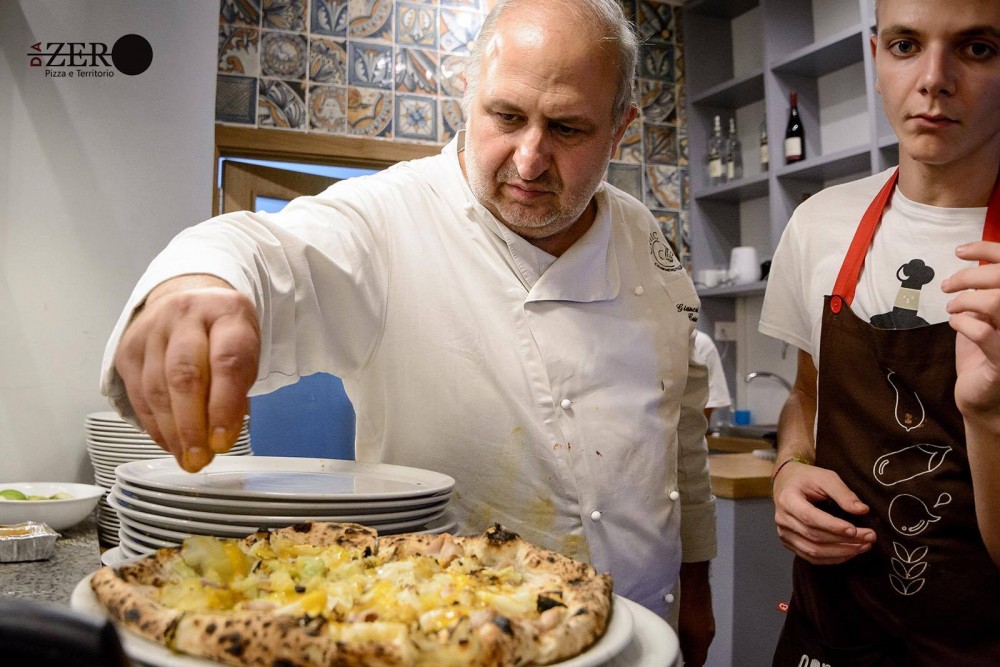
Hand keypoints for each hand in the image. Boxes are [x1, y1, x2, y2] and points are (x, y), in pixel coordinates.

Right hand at [114, 276, 259, 471]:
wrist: (189, 297)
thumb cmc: (224, 334)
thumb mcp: (247, 352)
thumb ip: (238, 390)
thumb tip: (220, 438)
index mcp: (227, 312)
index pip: (226, 361)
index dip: (224, 406)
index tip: (223, 443)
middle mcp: (186, 315)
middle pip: (184, 375)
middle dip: (191, 425)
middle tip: (199, 460)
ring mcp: (152, 330)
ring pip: (156, 388)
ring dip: (171, 432)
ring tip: (186, 459)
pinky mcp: (127, 348)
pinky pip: (138, 393)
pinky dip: (154, 424)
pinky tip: (169, 443)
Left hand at [677, 561, 713, 666]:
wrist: (693, 581)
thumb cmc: (681, 601)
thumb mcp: (675, 625)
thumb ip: (678, 642)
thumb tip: (678, 652)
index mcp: (701, 639)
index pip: (698, 662)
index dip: (690, 665)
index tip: (682, 665)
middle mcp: (708, 635)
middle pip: (701, 654)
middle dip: (692, 659)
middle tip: (680, 659)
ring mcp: (709, 625)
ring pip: (703, 644)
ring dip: (693, 649)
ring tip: (681, 648)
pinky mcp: (708, 617)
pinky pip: (703, 635)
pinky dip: (695, 639)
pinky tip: (685, 634)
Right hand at [772, 461, 875, 564]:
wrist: (786, 482)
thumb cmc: (807, 478)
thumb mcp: (825, 477)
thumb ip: (843, 493)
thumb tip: (862, 510)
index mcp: (788, 499)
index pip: (810, 517)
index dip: (832, 526)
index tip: (854, 530)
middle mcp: (782, 519)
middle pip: (814, 536)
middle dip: (844, 540)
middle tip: (870, 537)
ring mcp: (784, 533)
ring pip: (813, 551)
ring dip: (841, 552)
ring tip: (864, 546)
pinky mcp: (789, 543)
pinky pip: (811, 557)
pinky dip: (833, 559)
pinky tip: (849, 553)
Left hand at [943, 241, 999, 418]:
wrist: (983, 397)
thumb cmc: (984, 353)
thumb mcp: (985, 316)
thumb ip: (986, 291)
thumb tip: (974, 262)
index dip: (988, 250)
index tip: (960, 251)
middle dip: (968, 276)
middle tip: (947, 286)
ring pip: (996, 302)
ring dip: (965, 300)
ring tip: (952, 308)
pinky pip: (983, 332)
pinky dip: (962, 323)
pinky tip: (956, 325)